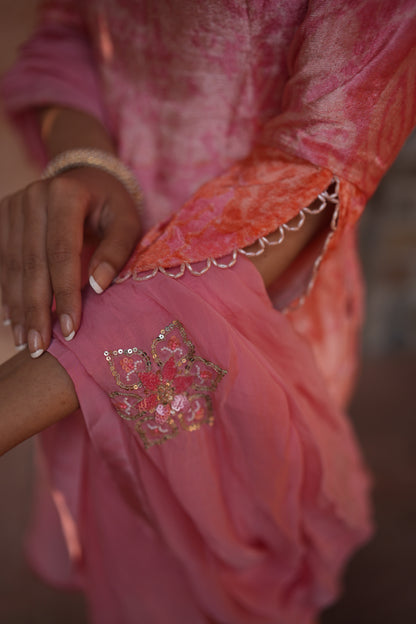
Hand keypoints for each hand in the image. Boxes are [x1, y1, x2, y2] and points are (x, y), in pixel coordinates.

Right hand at [0, 166, 140, 356]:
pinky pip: (3, 262)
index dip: (65, 293)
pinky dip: (9, 294)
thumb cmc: (112, 206)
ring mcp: (13, 206)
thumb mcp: (127, 222)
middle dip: (36, 309)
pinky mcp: (3, 218)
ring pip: (12, 266)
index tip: (71, 330)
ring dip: (19, 307)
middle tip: (41, 347)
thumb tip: (98, 288)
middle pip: (31, 263)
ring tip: (27, 342)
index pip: (62, 252)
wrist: (85, 177)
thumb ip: (116, 251)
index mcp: (66, 195)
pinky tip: (15, 321)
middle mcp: (33, 197)